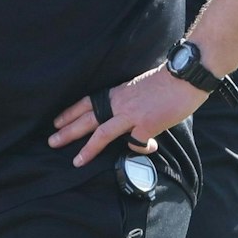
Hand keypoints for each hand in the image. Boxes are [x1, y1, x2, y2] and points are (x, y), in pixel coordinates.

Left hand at [50, 67, 205, 166]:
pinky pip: (136, 143)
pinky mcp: (146, 125)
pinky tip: (149, 147)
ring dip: (87, 149)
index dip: (71, 112)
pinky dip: (140, 149)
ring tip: (76, 161)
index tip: (56, 121)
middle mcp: (120, 103)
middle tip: (52, 141)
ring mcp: (132, 114)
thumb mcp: (140, 88)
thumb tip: (132, 118)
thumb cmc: (168, 81)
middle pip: (87, 118)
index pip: (87, 102)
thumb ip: (131, 102)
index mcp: (118, 93)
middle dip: (68, 131)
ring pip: (102, 133)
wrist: (186, 76)